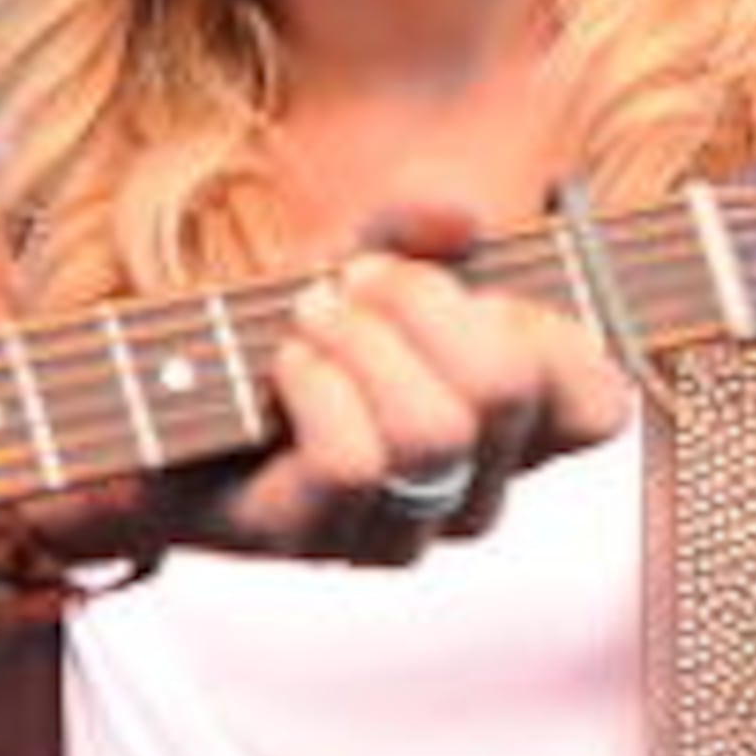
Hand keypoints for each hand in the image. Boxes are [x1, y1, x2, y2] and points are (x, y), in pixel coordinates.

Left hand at [163, 204, 628, 567]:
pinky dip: (315, 384)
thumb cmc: (281, 330)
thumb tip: (459, 215)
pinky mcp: (310, 541)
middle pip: (505, 391)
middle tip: (352, 283)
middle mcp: (469, 495)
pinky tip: (281, 365)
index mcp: (510, 434)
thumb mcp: (355, 260)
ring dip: (359, 342)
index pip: (599, 406)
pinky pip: (354, 462)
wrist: (155, 398)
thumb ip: (410, 230)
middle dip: (421, 304)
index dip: (550, 330)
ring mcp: (394, 531)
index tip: (472, 291)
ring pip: (433, 432)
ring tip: (306, 317)